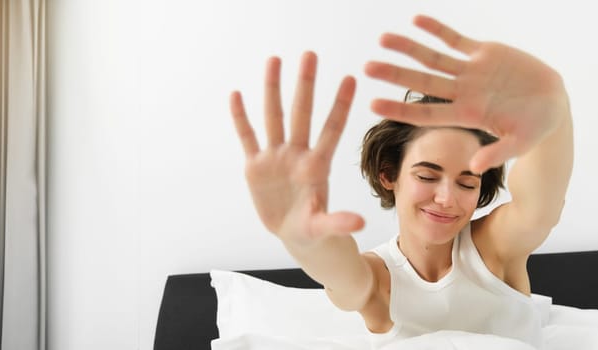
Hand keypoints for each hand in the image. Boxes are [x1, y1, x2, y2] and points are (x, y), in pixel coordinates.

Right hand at [230, 52, 363, 244]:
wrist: (295, 235)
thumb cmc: (315, 228)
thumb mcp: (326, 227)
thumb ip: (339, 222)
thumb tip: (360, 223)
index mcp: (318, 166)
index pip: (332, 129)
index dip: (340, 105)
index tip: (351, 78)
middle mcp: (297, 154)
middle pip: (302, 113)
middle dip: (305, 85)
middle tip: (311, 54)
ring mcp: (276, 157)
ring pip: (273, 117)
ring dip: (273, 89)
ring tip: (274, 59)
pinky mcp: (256, 165)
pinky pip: (247, 137)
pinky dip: (241, 117)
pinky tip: (237, 94)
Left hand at [365, 15, 569, 174]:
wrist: (553, 103)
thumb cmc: (535, 129)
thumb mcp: (519, 144)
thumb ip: (498, 153)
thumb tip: (475, 167)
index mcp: (468, 115)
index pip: (426, 113)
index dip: (399, 108)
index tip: (372, 104)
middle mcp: (464, 92)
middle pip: (422, 81)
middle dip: (395, 74)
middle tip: (366, 67)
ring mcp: (472, 72)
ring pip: (433, 57)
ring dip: (408, 47)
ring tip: (382, 39)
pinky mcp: (485, 53)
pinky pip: (455, 40)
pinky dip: (437, 29)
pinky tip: (416, 20)